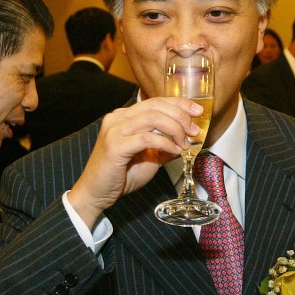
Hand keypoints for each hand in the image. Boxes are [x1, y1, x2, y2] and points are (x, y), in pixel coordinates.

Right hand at [68, 97, 201, 227]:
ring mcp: (114, 130)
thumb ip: (165, 146)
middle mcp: (117, 118)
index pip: (155, 101)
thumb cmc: (120, 175)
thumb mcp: (149, 158)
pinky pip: (147, 138)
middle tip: (194, 130)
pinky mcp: (115, 146)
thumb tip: (187, 141)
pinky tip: (174, 151)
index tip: (197, 112)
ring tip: (185, 143)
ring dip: (175, 129)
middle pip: (156, 106)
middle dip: (180, 116)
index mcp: (124, 116)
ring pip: (153, 118)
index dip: (179, 104)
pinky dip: (165, 143)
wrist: (96, 193)